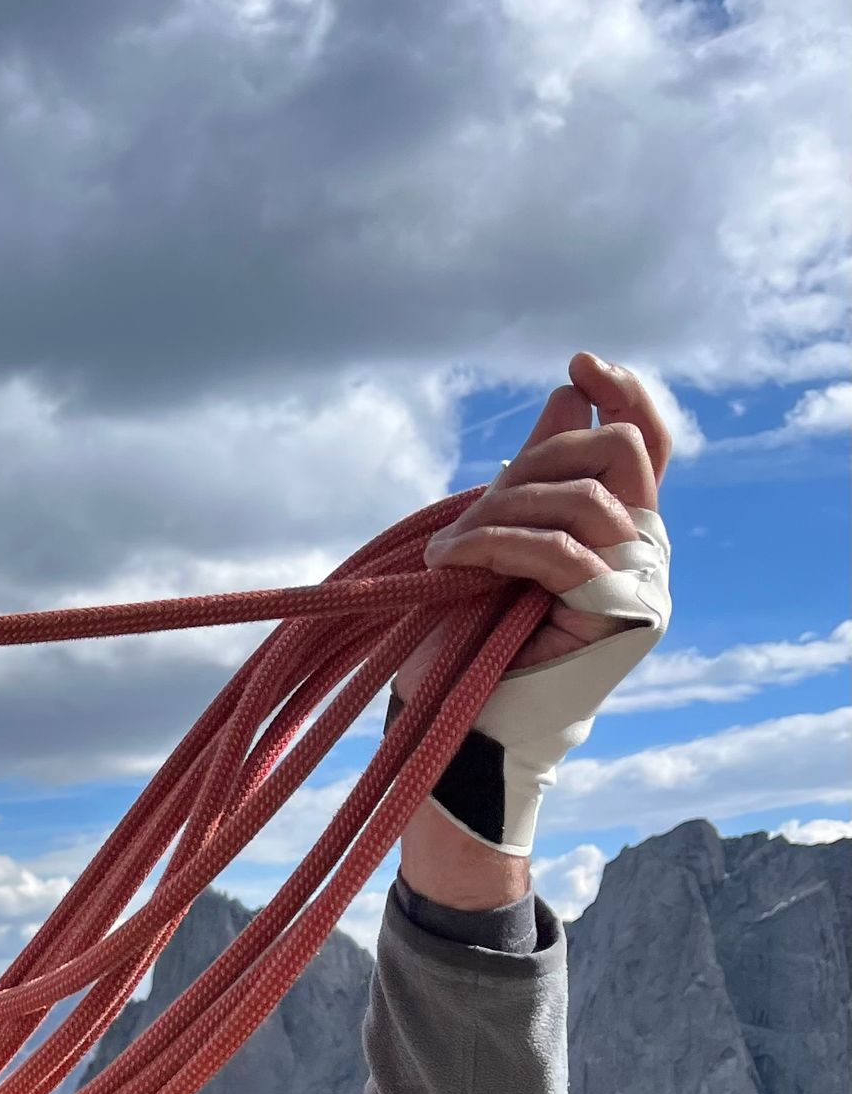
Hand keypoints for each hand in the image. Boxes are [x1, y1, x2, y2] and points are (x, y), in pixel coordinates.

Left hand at [410, 352, 671, 688]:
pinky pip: (558, 552)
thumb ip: (536, 471)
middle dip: (536, 460)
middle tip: (473, 507)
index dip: (625, 394)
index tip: (578, 366)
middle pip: (617, 451)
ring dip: (503, 511)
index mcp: (621, 526)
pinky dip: (495, 546)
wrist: (456, 727)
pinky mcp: (619, 618)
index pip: (647, 443)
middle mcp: (644, 550)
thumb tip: (567, 392)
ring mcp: (640, 584)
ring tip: (446, 549)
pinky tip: (451, 560)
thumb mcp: (499, 537)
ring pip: (584, 497)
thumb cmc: (469, 643)